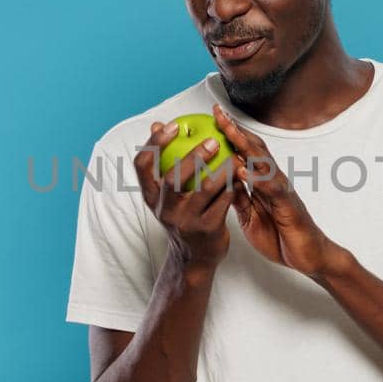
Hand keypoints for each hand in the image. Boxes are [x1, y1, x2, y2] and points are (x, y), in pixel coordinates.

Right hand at [134, 118, 237, 269]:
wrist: (195, 258)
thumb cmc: (184, 216)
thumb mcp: (167, 195)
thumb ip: (163, 164)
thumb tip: (156, 123)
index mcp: (152, 197)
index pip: (142, 166)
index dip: (153, 143)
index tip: (169, 125)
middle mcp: (165, 210)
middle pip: (172, 178)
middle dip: (192, 157)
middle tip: (212, 141)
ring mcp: (185, 221)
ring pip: (203, 190)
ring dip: (220, 170)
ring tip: (232, 156)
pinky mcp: (207, 230)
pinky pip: (222, 202)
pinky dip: (231, 186)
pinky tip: (240, 174)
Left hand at [212, 103, 337, 277]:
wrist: (309, 257)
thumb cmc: (281, 236)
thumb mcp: (251, 217)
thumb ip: (240, 198)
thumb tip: (222, 183)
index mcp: (262, 183)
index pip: (244, 153)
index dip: (229, 136)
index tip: (212, 119)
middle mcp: (273, 181)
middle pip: (253, 149)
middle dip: (235, 130)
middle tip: (218, 113)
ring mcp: (282, 191)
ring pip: (263, 163)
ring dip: (246, 146)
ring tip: (229, 131)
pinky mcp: (288, 206)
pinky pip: (272, 189)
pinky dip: (258, 179)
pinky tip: (243, 171)